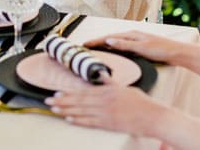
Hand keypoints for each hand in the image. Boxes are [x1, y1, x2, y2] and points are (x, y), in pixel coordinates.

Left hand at [45, 84, 170, 136]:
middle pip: (77, 101)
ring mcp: (105, 113)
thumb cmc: (141, 102)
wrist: (151, 115)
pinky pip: (90, 122)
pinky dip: (78, 121)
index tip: (56, 92)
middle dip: (61, 101)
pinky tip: (69, 120)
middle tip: (48, 101)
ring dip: (66, 110)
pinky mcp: (108, 124)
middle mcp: (103, 101)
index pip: (82, 91)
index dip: (68, 92)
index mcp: (107, 91)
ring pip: (80, 111)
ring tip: (54, 110)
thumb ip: (111, 83)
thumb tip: (103, 75)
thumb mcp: (124, 88)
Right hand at [83, 30, 181, 64]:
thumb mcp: (141, 47)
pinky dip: (113, 48)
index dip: (96, 41)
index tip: (84, 44)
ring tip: (94, 49)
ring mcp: (135, 40)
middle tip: (84, 47)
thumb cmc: (161, 49)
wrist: (177, 52)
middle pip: (110, 38)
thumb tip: (108, 40)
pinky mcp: (139, 46)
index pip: (108, 37)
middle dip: (97, 42)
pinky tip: (112, 52)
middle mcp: (132, 35)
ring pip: (115, 42)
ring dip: (104, 44)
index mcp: (131, 34)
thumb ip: (125, 44)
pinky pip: (121, 46)